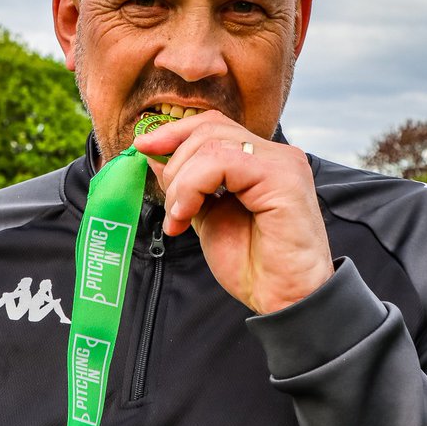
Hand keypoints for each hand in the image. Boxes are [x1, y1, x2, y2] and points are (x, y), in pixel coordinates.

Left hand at [133, 111, 333, 314]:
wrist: (283, 300)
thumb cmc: (253, 265)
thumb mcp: (207, 217)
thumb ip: (187, 185)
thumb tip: (154, 156)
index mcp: (259, 160)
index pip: (213, 125)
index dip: (174, 132)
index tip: (143, 147)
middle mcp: (275, 154)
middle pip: (209, 128)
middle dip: (174, 164)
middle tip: (171, 209)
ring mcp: (282, 162)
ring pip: (211, 144)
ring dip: (182, 182)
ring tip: (180, 218)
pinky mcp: (283, 177)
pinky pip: (223, 162)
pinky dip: (193, 186)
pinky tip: (188, 214)